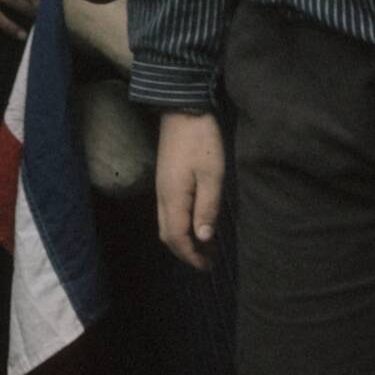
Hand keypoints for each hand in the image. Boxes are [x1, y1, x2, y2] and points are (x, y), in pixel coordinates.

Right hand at [156, 109, 224, 270]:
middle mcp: (162, 196)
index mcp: (173, 197)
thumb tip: (203, 238)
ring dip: (184, 239)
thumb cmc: (202, 141)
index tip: (208, 266)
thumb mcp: (212, 174)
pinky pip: (169, 212)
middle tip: (207, 260)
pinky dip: (181, 224)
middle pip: (167, 235)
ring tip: (206, 244)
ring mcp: (162, 187)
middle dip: (186, 252)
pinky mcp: (165, 179)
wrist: (182, 107)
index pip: (177, 238)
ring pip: (166, 224)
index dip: (191, 256)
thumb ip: (207, 207)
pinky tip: (197, 221)